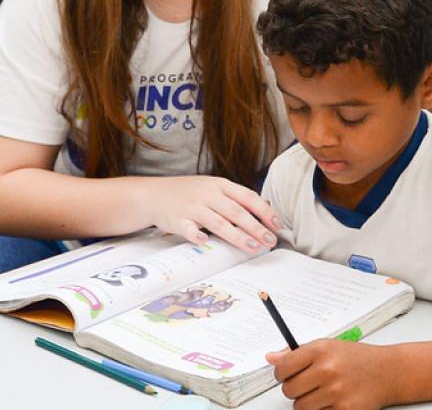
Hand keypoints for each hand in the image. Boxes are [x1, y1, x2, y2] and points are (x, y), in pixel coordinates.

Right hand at [144, 176, 281, 253]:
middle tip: (270, 241)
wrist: (154, 194)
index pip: (247, 197)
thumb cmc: (189, 193)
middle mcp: (208, 194)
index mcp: (220, 185)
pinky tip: (206, 242)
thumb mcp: (213, 188)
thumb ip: (236, 198)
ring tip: (252, 247)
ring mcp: (192, 206)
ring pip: (218, 222)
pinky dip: (196, 235)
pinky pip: (188, 228)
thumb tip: (265, 209)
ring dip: (237, 236)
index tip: (277, 225)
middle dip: (256, 227)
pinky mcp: (176, 219)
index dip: (264, 211)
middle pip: (236, 211)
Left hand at [267, 340, 391, 409]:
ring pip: (301, 407)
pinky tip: (333, 400)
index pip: (283, 367)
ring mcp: (336, 392)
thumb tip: (271, 358)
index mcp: (320, 350)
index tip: (285, 375)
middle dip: (295, 389)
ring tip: (321, 393)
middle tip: (307, 384)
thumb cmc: (357, 358)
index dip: (280, 373)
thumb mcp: (327, 346)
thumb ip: (297, 353)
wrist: (388, 371)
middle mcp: (327, 370)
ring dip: (307, 403)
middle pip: (289, 390)